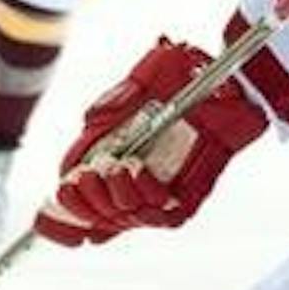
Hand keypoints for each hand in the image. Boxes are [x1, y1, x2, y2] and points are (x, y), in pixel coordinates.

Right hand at [33, 39, 266, 245]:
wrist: (233, 79)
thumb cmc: (187, 73)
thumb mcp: (143, 77)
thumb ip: (112, 102)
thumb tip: (87, 131)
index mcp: (113, 153)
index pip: (79, 195)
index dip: (64, 210)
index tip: (55, 204)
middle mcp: (135, 177)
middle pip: (99, 213)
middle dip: (88, 201)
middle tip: (89, 176)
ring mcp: (162, 188)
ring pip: (129, 216)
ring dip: (117, 197)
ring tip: (120, 167)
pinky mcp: (191, 195)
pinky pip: (167, 216)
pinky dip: (149, 202)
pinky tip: (140, 174)